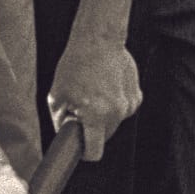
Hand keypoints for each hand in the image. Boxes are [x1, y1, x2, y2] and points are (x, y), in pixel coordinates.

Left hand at [47, 30, 140, 160]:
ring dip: (104, 116)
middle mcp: (116, 113)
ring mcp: (129, 105)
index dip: (86, 153)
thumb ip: (61, 121)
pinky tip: (106, 87)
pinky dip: (115, 104)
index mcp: (96, 115)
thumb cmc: (75, 65)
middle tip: (83, 110)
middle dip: (93, 129)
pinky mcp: (137, 96)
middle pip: (105, 137)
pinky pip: (123, 109)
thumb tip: (66, 136)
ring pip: (114, 123)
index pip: (94, 151)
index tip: (81, 149)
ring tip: (94, 94)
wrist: (98, 40)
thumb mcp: (57, 95)